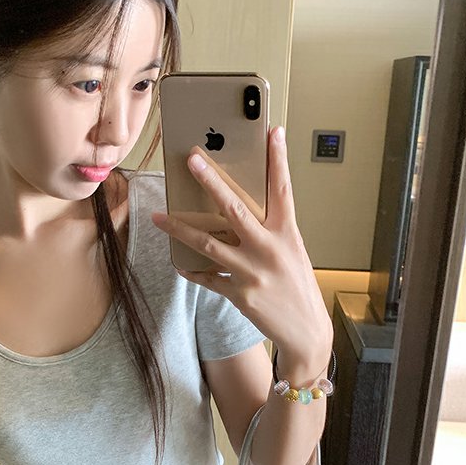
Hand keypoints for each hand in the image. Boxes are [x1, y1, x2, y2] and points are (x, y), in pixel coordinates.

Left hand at [151, 126, 332, 369]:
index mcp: (288, 234)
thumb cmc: (298, 289)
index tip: (272, 131)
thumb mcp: (292, 253)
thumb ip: (271, 231)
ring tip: (159, 216)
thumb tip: (240, 211)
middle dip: (210, 181)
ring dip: (180, 228)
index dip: (278, 159)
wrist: (306, 333)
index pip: (282, 189)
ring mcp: (253, 273)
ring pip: (209, 244)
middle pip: (234, 208)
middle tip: (191, 159)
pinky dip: (191, 269)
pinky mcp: (240, 295)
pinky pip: (208, 278)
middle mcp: (269, 250)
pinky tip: (178, 261)